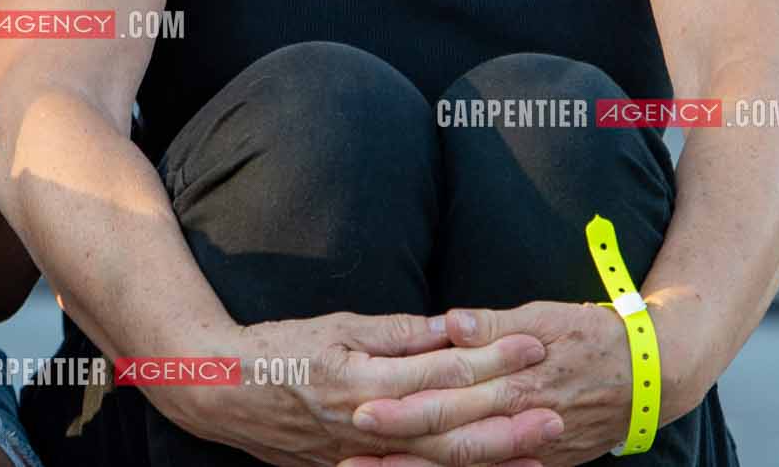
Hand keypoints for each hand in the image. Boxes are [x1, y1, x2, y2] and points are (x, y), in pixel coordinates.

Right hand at [149, 312, 564, 466]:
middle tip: (558, 409)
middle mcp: (367, 426)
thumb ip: (398, 332)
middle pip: (450, 429)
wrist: (221, 392)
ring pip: (438, 464)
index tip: (533, 344)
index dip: (491, 358)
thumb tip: (454, 326)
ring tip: (541, 450)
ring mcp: (361, 458)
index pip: (442, 371)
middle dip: (508, 421)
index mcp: (363, 382)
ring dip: (494, 458)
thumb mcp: (338, 327)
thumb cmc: (278, 350)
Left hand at [346, 302, 647, 466]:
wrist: (655, 373)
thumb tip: (449, 323)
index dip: (404, 407)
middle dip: (397, 451)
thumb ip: (493, 325)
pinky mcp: (543, 462)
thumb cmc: (595, 334)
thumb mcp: (546, 316)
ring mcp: (532, 449)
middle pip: (449, 441)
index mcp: (516, 380)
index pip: (450, 397)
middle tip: (348, 454)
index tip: (361, 409)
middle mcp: (521, 421)